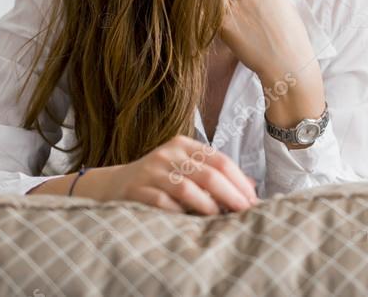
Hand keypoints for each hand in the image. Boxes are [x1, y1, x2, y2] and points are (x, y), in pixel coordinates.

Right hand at [99, 135, 257, 214]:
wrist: (114, 185)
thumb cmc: (161, 180)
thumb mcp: (187, 170)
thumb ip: (215, 176)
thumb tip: (251, 188)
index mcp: (185, 145)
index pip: (220, 160)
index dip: (239, 181)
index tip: (253, 200)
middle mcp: (169, 154)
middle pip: (208, 173)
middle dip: (231, 195)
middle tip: (245, 211)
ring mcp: (151, 171)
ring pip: (187, 188)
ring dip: (208, 206)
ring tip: (221, 218)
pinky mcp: (136, 190)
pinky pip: (163, 203)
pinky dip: (180, 213)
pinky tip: (191, 222)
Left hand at [220, 0, 316, 84]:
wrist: (286, 63)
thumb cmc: (292, 38)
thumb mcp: (287, 7)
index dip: (261, 1)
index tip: (267, 14)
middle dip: (247, 8)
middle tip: (260, 27)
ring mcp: (234, 5)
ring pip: (231, 10)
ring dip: (238, 20)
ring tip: (255, 36)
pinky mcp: (223, 23)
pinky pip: (224, 26)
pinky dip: (232, 34)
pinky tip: (247, 43)